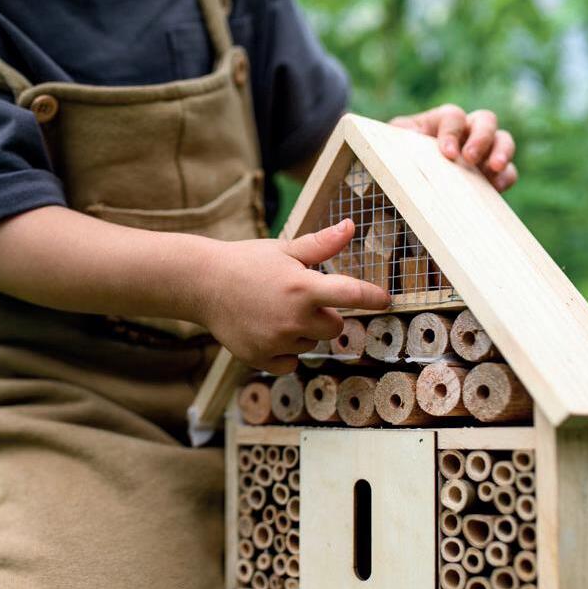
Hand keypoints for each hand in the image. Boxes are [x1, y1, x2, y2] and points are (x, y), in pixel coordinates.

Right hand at [198, 220, 389, 374]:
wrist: (202, 284)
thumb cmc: (246, 262)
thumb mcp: (284, 249)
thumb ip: (321, 244)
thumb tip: (350, 226)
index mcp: (303, 286)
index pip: (351, 294)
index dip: (373, 297)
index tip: (385, 299)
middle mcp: (293, 317)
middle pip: (335, 327)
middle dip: (326, 315)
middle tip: (301, 299)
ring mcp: (277, 340)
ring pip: (311, 344)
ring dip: (303, 332)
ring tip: (275, 312)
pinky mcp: (261, 357)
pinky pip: (290, 362)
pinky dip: (284, 351)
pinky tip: (267, 331)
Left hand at [390, 104, 517, 191]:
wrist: (406, 182)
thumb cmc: (399, 154)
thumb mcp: (393, 142)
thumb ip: (400, 135)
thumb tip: (411, 134)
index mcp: (443, 120)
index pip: (453, 117)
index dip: (452, 132)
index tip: (447, 152)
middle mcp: (468, 130)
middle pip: (486, 120)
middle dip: (481, 137)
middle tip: (470, 157)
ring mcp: (484, 150)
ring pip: (503, 140)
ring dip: (502, 152)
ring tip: (494, 168)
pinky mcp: (492, 173)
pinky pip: (508, 170)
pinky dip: (506, 176)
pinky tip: (497, 187)